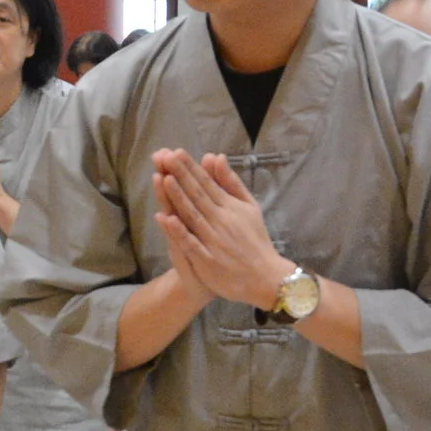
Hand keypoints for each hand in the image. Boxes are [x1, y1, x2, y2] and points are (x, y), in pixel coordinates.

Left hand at [153, 149, 291, 307]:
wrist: (266, 278)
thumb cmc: (254, 240)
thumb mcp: (248, 207)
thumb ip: (231, 182)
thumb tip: (217, 156)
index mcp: (231, 207)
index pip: (207, 184)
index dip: (191, 168)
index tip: (175, 152)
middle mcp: (222, 221)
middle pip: (198, 196)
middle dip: (181, 175)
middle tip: (165, 157)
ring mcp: (214, 241)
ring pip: (193, 216)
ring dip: (178, 198)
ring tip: (165, 179)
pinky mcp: (208, 261)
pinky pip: (192, 244)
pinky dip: (180, 232)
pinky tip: (167, 219)